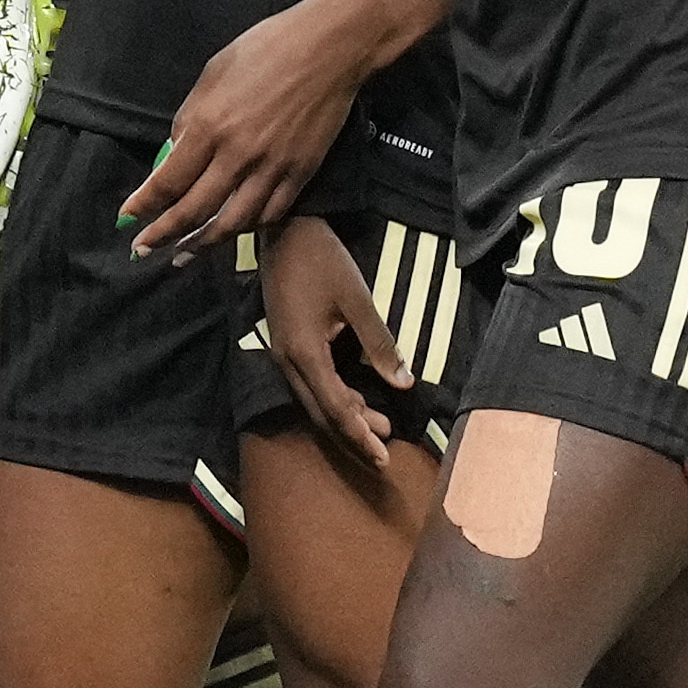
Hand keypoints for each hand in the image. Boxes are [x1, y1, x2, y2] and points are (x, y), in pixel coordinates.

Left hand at [118, 0, 377, 250]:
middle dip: (164, 234)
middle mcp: (238, 155)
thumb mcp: (212, 75)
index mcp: (210, 126)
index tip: (128, 218)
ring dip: (203, 244)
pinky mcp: (301, 174)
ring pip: (233, 222)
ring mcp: (273, 168)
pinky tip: (230, 233)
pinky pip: (269, 213)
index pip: (168, 181)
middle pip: (195, 210)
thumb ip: (191, 118)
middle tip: (144, 247)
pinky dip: (246, 228)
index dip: (145, 205)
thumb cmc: (265, 50)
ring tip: (183, 255)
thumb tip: (175, 152)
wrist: (329, 50)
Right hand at [255, 214, 398, 465]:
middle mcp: (288, 360)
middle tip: (384, 452)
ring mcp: (283, 352)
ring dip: (345, 416)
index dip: (359, 435)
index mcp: (305, 352)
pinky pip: (309, 383)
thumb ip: (380, 344)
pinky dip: (334, 397)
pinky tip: (356, 398)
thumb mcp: (358, 301)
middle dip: (352, 434)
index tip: (383, 457)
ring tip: (380, 425)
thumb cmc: (323, 260)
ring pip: (313, 399)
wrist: (284, 230)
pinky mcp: (286, 344)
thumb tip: (404, 384)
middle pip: (320, 412)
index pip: (335, 407)